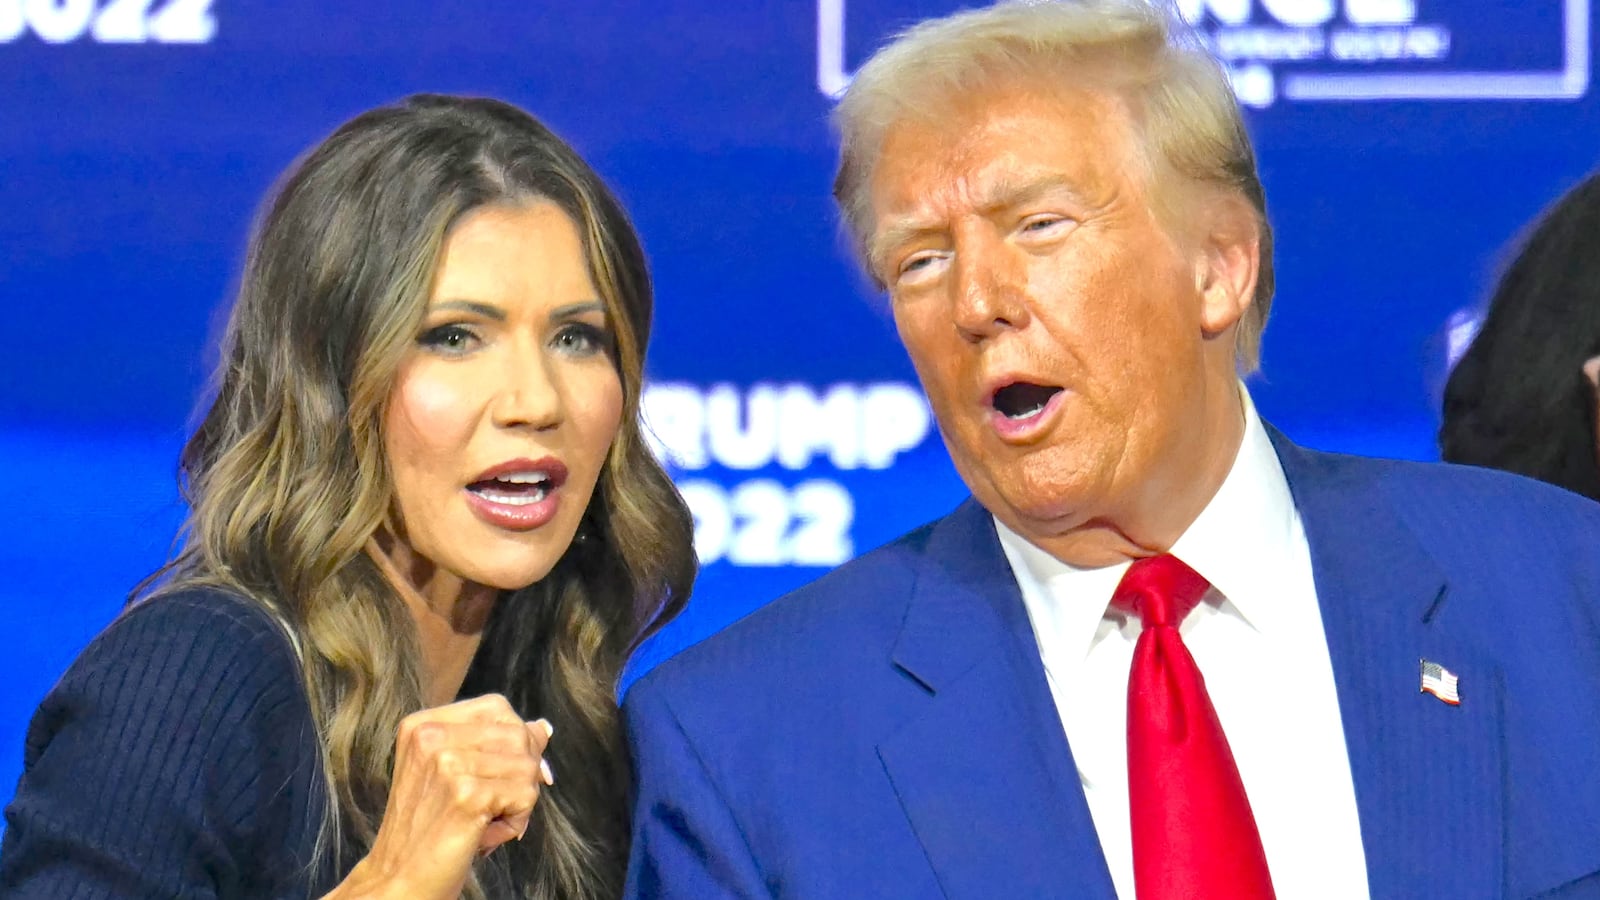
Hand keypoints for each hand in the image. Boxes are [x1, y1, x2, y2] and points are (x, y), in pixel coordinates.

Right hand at [326, 694, 554, 899]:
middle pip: (517, 733)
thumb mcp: (449, 774)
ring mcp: (448, 764)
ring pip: (528, 764)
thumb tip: (543, 727)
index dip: (517, 737)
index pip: (497, 707)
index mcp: (422, 725)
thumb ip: (492, 745)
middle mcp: (430, 737)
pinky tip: (486, 836)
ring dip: (519, 800)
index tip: (515, 771)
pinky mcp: (467, 794)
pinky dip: (516, 821)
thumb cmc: (429, 831)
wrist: (398, 880)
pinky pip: (526, 795)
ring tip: (486, 822)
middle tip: (498, 806)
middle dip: (523, 771)